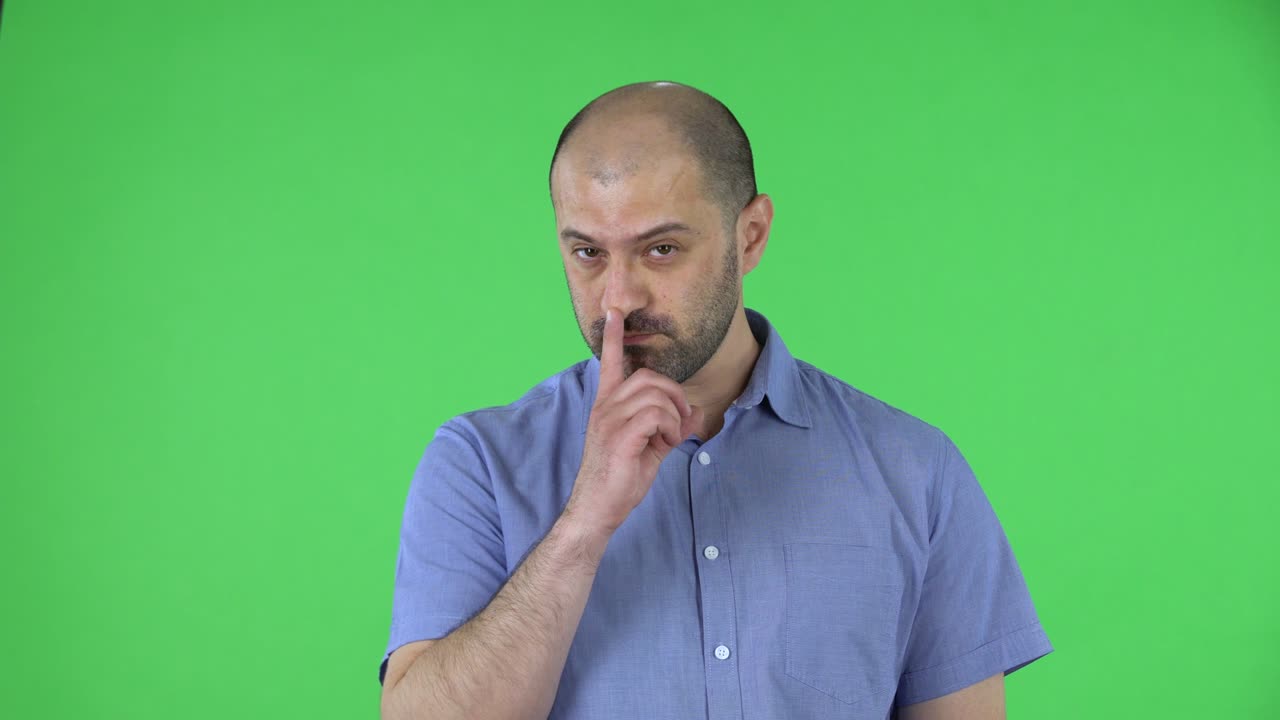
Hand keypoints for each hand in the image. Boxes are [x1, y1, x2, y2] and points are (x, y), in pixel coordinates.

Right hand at [564, 307, 704, 535]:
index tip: (614, 313)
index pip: (610, 363)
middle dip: (674, 395)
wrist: (597, 509)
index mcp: (608, 405)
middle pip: (649, 377)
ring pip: (655, 395)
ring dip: (673, 416)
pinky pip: (656, 414)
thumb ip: (669, 426)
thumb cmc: (619, 478)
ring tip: (667, 438)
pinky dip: (669, 428)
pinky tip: (664, 444)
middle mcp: (606, 407)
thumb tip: (693, 412)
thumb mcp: (649, 448)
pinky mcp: (619, 436)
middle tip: (677, 422)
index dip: (614, 338)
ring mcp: (610, 420)